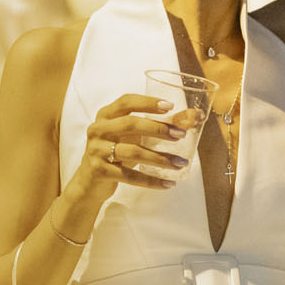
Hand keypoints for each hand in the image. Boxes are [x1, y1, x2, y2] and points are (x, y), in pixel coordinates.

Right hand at [66, 92, 195, 206]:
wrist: (89, 183)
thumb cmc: (116, 153)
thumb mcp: (133, 137)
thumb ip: (160, 125)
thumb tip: (194, 116)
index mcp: (105, 115)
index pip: (126, 102)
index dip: (148, 102)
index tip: (170, 107)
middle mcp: (98, 130)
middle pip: (130, 124)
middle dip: (158, 129)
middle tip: (180, 135)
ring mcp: (96, 150)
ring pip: (132, 152)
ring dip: (160, 158)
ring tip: (181, 163)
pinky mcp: (99, 171)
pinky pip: (129, 176)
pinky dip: (151, 180)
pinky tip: (168, 183)